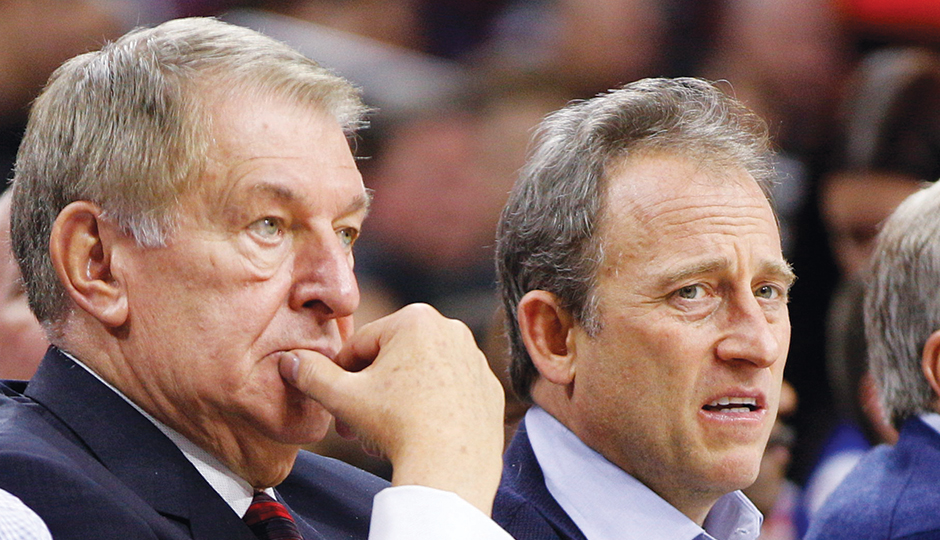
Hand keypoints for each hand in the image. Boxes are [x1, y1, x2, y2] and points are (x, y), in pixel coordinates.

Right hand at [279, 303, 504, 514]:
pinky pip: (450, 393)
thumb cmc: (396, 425)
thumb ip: (312, 374)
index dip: (341, 375)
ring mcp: (476, 359)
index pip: (361, 345)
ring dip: (399, 398)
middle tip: (353, 424)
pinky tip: (419, 433)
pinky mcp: (490, 388)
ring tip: (383, 433)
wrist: (450, 467)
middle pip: (393, 359)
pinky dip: (433, 407)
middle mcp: (452, 330)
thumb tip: (288, 361)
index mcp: (416, 319)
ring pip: (422, 375)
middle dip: (370, 390)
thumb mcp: (342, 398)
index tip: (335, 402)